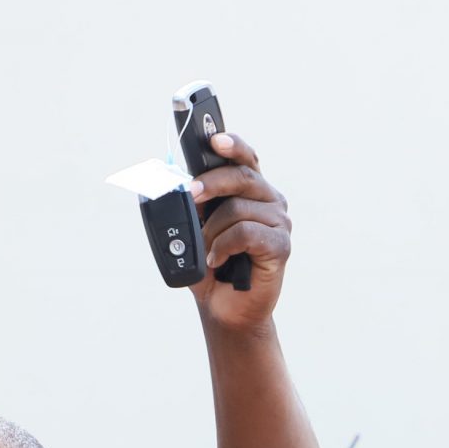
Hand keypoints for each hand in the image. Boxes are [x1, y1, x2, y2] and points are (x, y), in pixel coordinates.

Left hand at [187, 130, 288, 332]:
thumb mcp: (193, 228)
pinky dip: (224, 247)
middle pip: (241, 176)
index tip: (214, 140)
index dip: (231, 145)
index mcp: (250, 189)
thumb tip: (167, 181)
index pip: (245, 157)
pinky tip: (218, 260)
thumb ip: (189, 202)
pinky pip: (245, 233)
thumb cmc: (210, 265)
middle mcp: (269, 200)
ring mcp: (279, 222)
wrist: (224, 307)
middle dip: (210, 183)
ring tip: (208, 250)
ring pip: (238, 208)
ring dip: (212, 231)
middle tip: (190, 193)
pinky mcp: (281, 245)